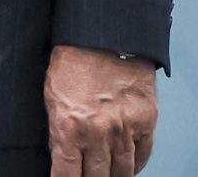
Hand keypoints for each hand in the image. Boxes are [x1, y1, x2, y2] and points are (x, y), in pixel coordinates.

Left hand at [45, 44, 157, 175]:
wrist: (103, 35)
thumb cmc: (72, 60)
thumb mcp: (52, 96)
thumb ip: (58, 129)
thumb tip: (62, 154)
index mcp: (69, 127)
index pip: (66, 175)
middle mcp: (98, 133)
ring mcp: (124, 129)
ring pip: (121, 172)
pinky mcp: (145, 121)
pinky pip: (142, 155)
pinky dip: (135, 166)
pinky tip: (127, 168)